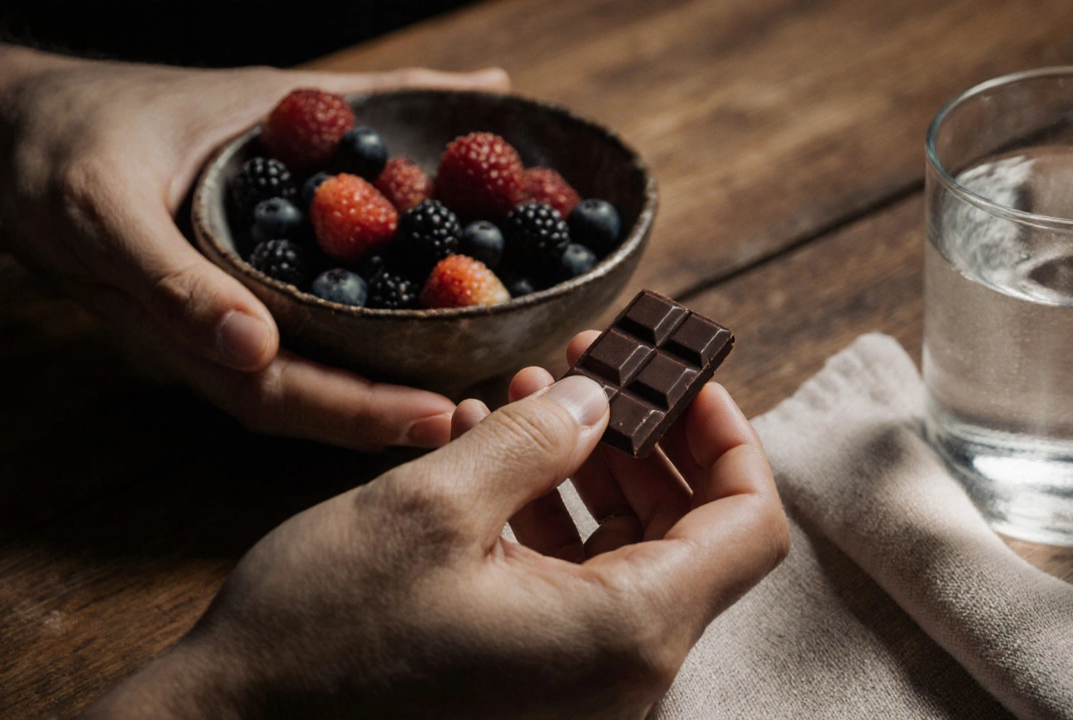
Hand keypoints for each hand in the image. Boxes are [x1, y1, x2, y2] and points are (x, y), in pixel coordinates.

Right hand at [0, 44, 509, 448]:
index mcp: (173, 328)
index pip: (272, 393)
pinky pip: (307, 319)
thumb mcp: (102, 199)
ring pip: (308, 369)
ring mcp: (224, 314)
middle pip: (305, 398)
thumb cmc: (67, 147)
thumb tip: (253, 347)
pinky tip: (424, 329)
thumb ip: (175, 279)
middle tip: (469, 416)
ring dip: (382, 386)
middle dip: (385, 414)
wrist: (37, 120)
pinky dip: (367, 328)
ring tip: (460, 394)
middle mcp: (206, 338)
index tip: (431, 412)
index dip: (353, 410)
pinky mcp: (243, 282)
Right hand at [79, 336, 789, 719]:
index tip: (676, 373)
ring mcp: (579, 689)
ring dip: (590, 467)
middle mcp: (622, 675)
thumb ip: (537, 441)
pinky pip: (575, 587)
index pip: (749, 524)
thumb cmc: (323, 638)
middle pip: (691, 534)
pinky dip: (550, 517)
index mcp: (625, 634)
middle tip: (590, 366)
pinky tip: (494, 455)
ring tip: (528, 397)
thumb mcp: (432, 506)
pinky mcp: (534, 688)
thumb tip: (600, 398)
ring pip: (628, 555)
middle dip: (645, 436)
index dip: (726, 435)